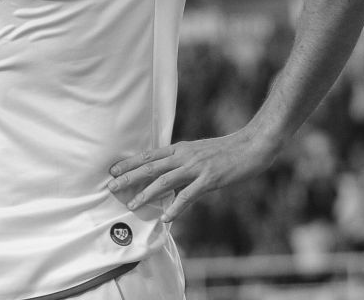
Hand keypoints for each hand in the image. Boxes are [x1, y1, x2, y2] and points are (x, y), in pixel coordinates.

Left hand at [106, 129, 279, 222]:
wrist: (253, 145)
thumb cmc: (227, 150)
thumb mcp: (199, 151)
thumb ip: (183, 161)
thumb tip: (168, 172)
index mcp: (180, 149)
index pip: (148, 156)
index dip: (129, 163)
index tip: (112, 169)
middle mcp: (184, 156)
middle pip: (150, 167)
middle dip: (128, 177)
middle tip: (110, 186)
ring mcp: (196, 168)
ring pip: (164, 181)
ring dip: (146, 194)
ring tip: (132, 204)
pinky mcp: (210, 179)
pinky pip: (189, 195)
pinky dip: (177, 207)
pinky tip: (167, 218)